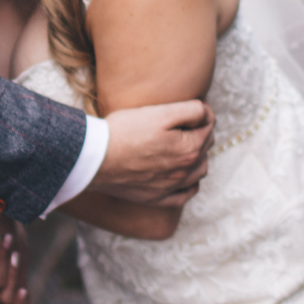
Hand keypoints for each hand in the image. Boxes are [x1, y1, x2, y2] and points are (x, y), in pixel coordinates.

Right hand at [86, 100, 213, 207]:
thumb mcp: (161, 112)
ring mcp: (171, 186)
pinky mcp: (156, 197)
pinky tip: (183, 176)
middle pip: (204, 148)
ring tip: (185, 145)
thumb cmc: (125, 131)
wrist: (95, 158)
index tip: (189, 106)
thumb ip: (192, 110)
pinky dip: (189, 185)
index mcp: (189, 148)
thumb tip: (207, 114)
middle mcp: (185, 170)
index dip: (202, 112)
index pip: (208, 126)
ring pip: (199, 172)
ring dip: (198, 157)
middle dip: (200, 132)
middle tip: (185, 121)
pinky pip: (184, 195)